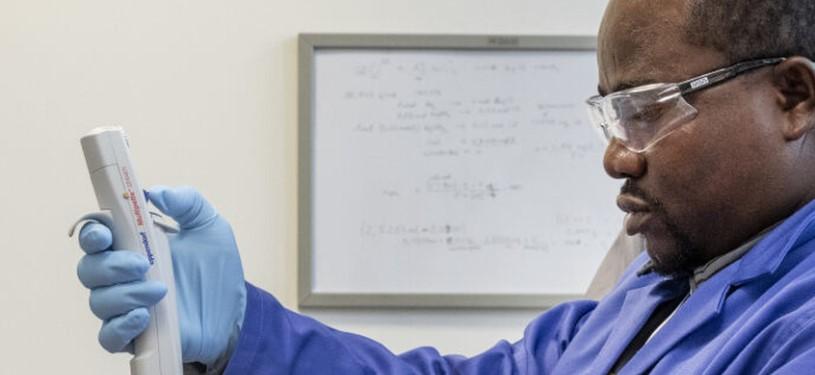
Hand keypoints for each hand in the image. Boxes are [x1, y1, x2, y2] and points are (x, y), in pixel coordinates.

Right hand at [76, 186, 245, 366]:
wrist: (234, 310)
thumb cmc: (216, 266)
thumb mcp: (209, 226)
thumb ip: (187, 202)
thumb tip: (156, 192)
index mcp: (132, 244)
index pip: (96, 235)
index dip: (92, 232)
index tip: (104, 234)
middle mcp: (121, 275)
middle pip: (89, 268)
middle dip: (110, 265)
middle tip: (142, 265)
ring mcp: (125, 306)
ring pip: (98, 301)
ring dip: (125, 294)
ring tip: (161, 292)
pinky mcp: (133, 334)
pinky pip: (109, 335)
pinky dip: (120, 325)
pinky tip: (144, 317)